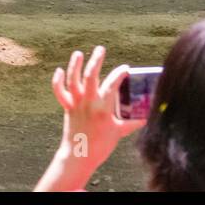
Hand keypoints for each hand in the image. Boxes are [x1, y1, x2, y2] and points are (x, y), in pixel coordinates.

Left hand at [34, 46, 142, 190]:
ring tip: (78, 54)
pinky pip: (59, 92)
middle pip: (91, 76)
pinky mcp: (67, 107)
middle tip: (100, 49)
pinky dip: (58, 81)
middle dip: (96, 60)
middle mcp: (88, 102)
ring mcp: (76, 104)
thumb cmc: (101, 145)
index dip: (120, 74)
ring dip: (75, 65)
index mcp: (104, 108)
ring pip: (73, 80)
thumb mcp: (119, 132)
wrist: (79, 155)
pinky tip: (60, 70)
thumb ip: (132, 123)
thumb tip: (146, 117)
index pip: (113, 84)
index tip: (125, 68)